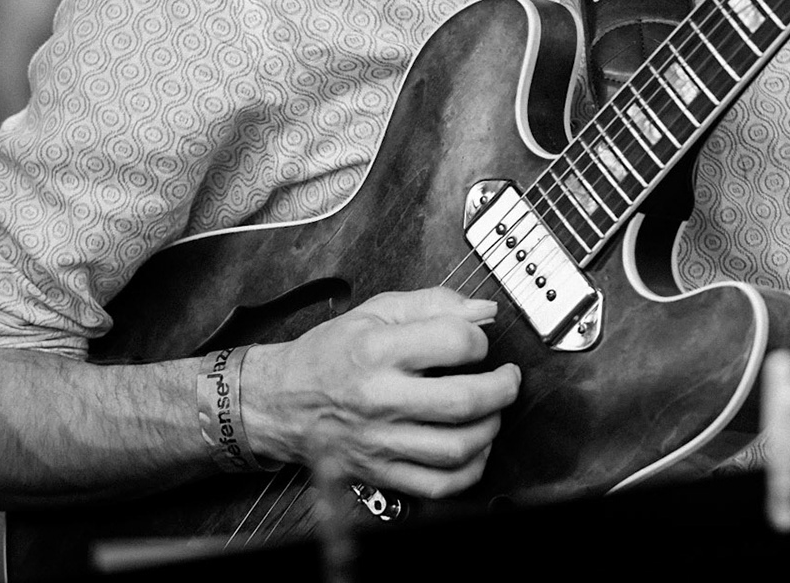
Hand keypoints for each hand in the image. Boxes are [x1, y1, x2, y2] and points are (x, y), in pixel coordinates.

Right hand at [246, 287, 519, 497]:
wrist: (281, 401)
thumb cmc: (329, 354)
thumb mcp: (375, 311)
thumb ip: (433, 303)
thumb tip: (483, 310)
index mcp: (376, 351)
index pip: (454, 343)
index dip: (480, 339)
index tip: (479, 342)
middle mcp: (379, 399)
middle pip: (463, 401)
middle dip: (502, 388)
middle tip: (508, 379)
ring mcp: (380, 441)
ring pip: (456, 448)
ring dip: (491, 429)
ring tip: (492, 411)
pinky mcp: (380, 473)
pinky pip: (438, 485)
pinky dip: (470, 470)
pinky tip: (474, 448)